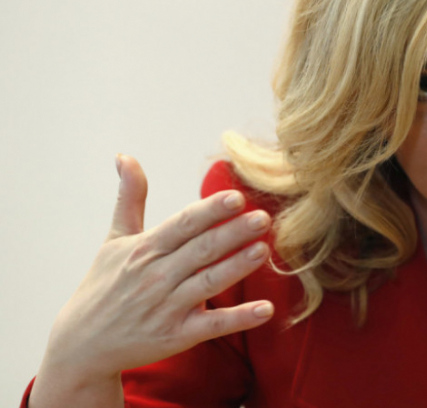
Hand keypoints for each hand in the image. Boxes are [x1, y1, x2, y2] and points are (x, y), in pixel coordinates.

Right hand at [37, 155, 274, 387]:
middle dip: (233, 233)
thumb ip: (130, 198)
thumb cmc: (103, 287)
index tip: (236, 197)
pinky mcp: (178, 335)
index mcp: (145, 249)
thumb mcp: (115, 239)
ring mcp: (168, 307)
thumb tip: (125, 157)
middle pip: (201, 250)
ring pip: (209, 283)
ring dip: (237, 267)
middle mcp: (156, 277)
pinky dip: (239, 318)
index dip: (210, 211)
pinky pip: (213, 325)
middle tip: (263, 218)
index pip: (183, 225)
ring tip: (264, 250)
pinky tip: (266, 309)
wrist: (83, 345)